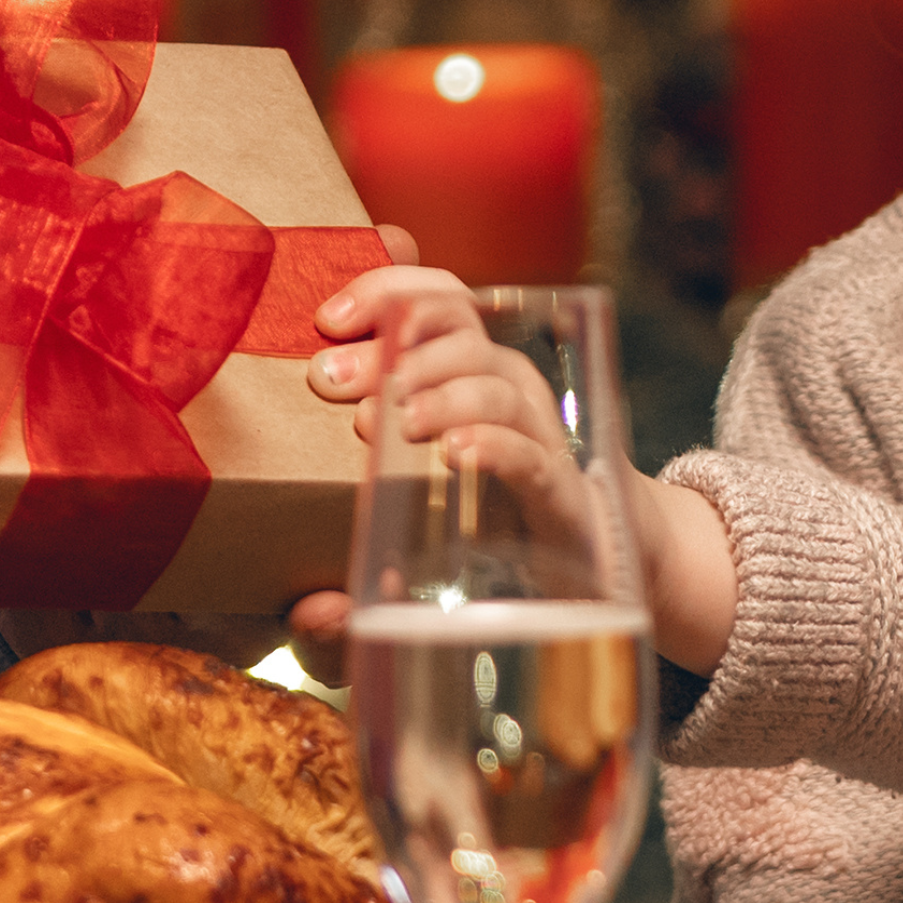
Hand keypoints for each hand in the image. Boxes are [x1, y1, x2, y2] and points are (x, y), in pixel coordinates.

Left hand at [294, 263, 737, 664]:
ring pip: (497, 380)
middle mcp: (506, 393)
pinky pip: (533, 454)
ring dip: (442, 389)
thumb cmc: (485, 545)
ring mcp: (538, 439)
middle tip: (331, 381)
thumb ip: (351, 581)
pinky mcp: (561, 494)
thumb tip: (308, 614)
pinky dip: (495, 444)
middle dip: (393, 341)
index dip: (386, 289)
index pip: (437, 299)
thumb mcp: (405, 545)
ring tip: (396, 419)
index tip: (328, 319)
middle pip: (458, 330)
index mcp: (468, 376)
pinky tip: (456, 453)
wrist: (595, 580)